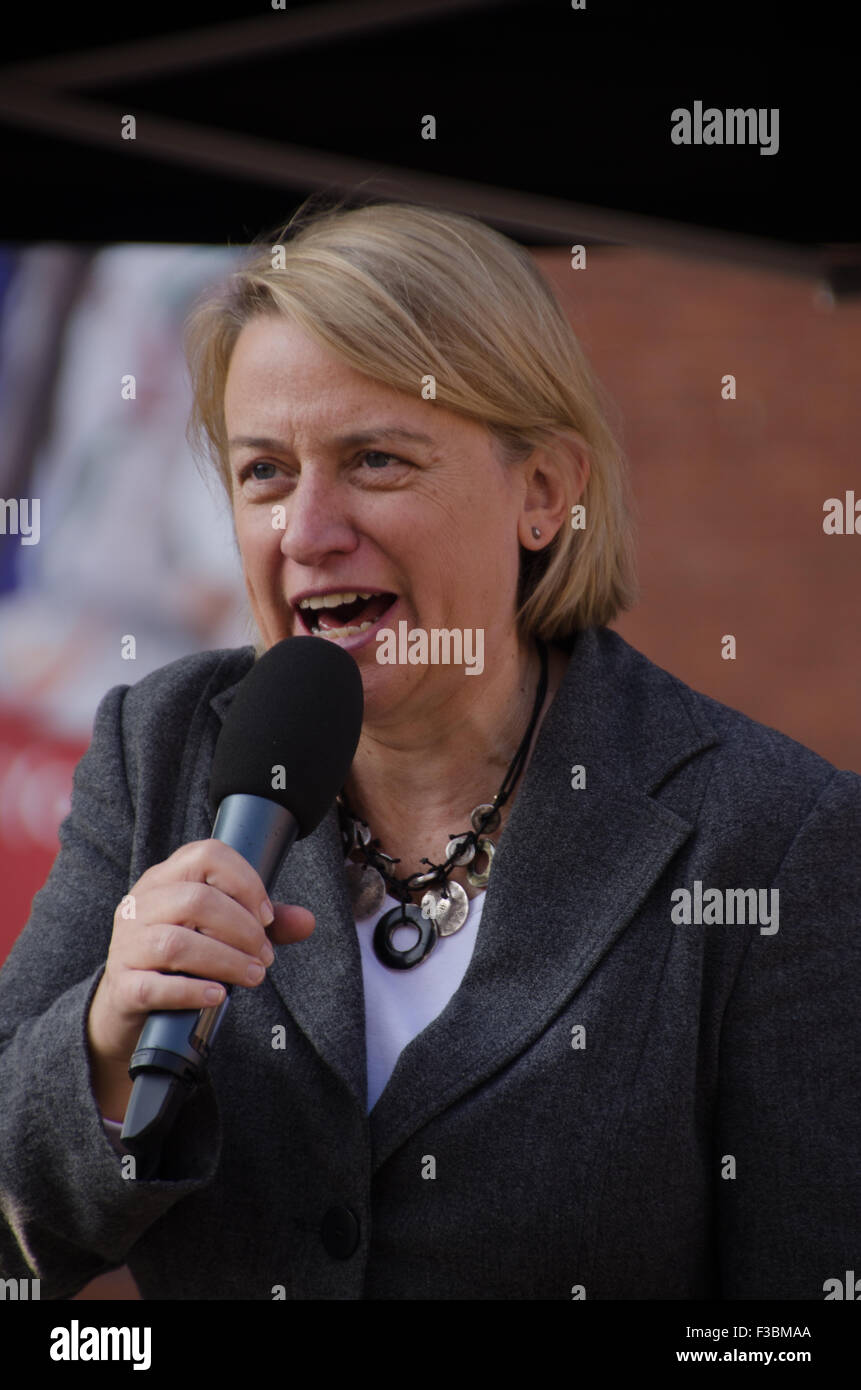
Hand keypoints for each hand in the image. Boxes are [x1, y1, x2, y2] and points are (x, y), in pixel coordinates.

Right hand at [86, 840, 313, 1117]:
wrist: (127, 1003)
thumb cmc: (179, 957)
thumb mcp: (219, 931)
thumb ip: (261, 923)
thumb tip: (307, 921)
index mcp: (165, 878)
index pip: (206, 855)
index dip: (245, 882)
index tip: (267, 915)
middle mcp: (140, 904)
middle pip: (196, 900)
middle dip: (243, 930)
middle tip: (265, 956)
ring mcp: (126, 945)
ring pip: (176, 943)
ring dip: (226, 961)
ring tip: (253, 976)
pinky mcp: (122, 987)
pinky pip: (154, 986)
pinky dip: (191, 991)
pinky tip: (217, 996)